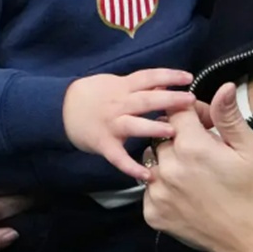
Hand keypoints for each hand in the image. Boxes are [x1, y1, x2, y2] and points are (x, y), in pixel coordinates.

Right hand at [62, 69, 195, 182]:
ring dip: (153, 128)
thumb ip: (139, 85)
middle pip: (146, 99)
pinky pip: (118, 158)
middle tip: (190, 101)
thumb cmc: (94, 93)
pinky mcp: (104, 144)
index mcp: (124, 86)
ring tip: (173, 132)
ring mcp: (111, 124)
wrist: (62, 108)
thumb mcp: (117, 82)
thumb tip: (165, 83)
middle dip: (169, 99)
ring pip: (134, 124)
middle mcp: (119, 103)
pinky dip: (131, 167)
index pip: (149, 77)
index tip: (188, 77)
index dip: (169, 76)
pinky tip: (146, 175)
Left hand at [143, 84, 252, 251]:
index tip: (209, 121)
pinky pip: (149, 186)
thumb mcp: (251, 148)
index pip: (176, 109)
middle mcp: (168, 168)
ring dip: (168, 156)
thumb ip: (229, 116)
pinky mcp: (153, 214)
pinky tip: (184, 188)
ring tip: (193, 168)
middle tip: (205, 146)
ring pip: (153, 158)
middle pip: (163, 132)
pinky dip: (163, 182)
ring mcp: (158, 193)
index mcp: (192, 146)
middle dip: (180, 132)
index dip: (193, 109)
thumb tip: (222, 86)